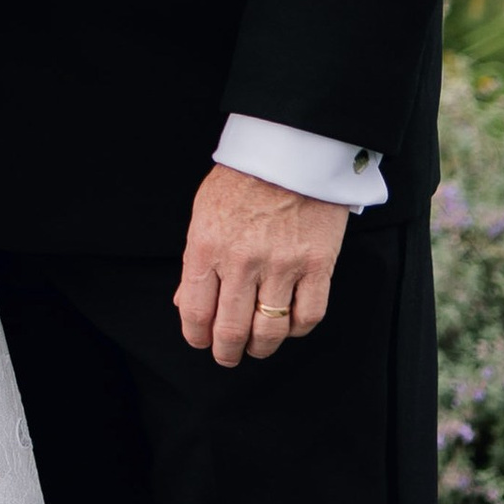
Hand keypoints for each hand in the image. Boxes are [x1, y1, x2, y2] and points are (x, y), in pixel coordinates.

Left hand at [176, 164, 346, 366]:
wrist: (292, 148)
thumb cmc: (244, 178)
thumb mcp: (204, 213)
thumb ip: (195, 262)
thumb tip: (185, 303)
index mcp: (207, 246)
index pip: (196, 312)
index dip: (197, 337)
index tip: (201, 342)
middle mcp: (242, 260)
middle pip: (231, 330)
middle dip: (226, 351)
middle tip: (228, 355)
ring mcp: (283, 264)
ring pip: (271, 329)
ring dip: (261, 347)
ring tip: (258, 346)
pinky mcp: (319, 264)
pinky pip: (309, 315)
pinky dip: (298, 330)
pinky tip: (290, 326)